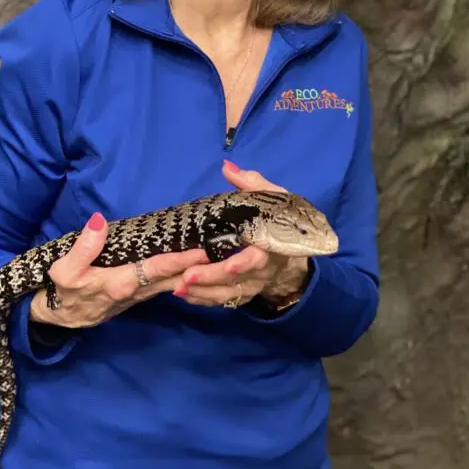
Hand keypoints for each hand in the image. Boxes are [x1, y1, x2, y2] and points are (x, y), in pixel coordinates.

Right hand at [30, 212, 209, 327]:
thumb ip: (83, 247)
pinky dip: (180, 274)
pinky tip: (194, 265)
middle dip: (198, 267)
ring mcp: (139, 295)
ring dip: (193, 271)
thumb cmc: (62, 290)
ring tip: (216, 255)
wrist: (58, 316)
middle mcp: (136, 291)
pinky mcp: (138, 294)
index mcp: (121, 283)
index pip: (157, 269)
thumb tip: (100, 221)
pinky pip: (165, 284)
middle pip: (173, 278)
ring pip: (172, 282)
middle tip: (223, 252)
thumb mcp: (64, 270)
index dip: (181, 260)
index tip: (202, 251)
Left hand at [173, 162, 310, 308]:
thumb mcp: (271, 198)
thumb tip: (227, 167)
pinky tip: (182, 294)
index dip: (244, 263)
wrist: (291, 247)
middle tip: (187, 276)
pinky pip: (221, 300)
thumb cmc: (277, 218)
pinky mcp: (242, 293)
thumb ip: (250, 183)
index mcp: (270, 246)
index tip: (229, 266)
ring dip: (202, 292)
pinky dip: (201, 299)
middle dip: (212, 278)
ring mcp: (252, 284)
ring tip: (177, 287)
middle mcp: (262, 270)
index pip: (258, 258)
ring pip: (226, 294)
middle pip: (237, 280)